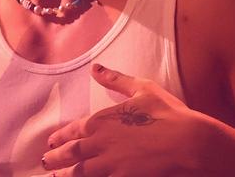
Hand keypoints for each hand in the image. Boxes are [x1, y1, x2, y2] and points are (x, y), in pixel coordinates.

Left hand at [37, 65, 210, 176]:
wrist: (189, 142)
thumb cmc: (168, 113)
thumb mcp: (142, 88)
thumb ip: (116, 79)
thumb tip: (95, 68)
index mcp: (103, 120)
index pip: (74, 130)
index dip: (61, 136)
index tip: (51, 142)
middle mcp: (101, 143)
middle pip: (71, 153)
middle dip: (56, 158)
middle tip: (46, 162)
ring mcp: (110, 165)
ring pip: (79, 172)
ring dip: (65, 175)